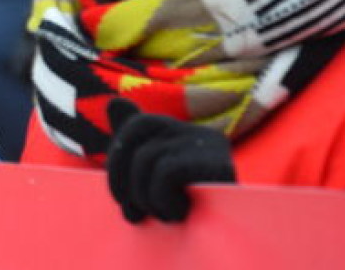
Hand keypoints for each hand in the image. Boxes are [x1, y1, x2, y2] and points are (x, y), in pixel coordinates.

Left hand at [106, 98, 235, 223]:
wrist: (231, 241)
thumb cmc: (190, 214)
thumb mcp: (156, 180)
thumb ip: (134, 147)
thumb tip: (113, 102)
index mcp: (181, 133)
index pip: (134, 125)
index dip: (118, 160)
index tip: (120, 197)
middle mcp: (195, 131)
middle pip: (135, 145)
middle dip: (122, 184)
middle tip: (133, 214)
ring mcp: (207, 143)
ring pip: (146, 160)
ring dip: (145, 198)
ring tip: (163, 215)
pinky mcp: (217, 164)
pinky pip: (165, 172)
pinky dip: (163, 199)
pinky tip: (180, 214)